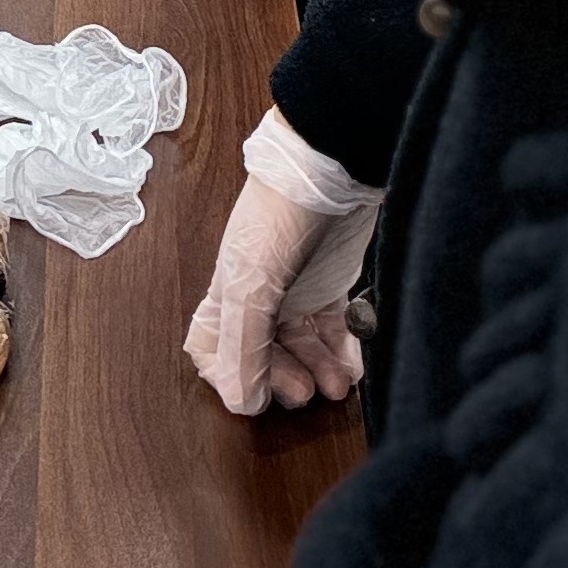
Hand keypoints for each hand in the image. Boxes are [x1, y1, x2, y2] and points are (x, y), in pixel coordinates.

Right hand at [184, 110, 381, 415]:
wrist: (335, 166)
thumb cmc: (282, 214)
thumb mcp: (253, 284)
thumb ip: (243, 346)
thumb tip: (239, 401)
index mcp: (229, 291)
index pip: (212, 345)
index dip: (228, 373)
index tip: (254, 391)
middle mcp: (260, 292)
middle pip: (264, 353)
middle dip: (283, 378)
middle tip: (305, 390)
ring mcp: (298, 287)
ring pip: (304, 346)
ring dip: (319, 370)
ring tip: (338, 384)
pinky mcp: (334, 282)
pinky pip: (337, 329)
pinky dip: (345, 351)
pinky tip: (355, 363)